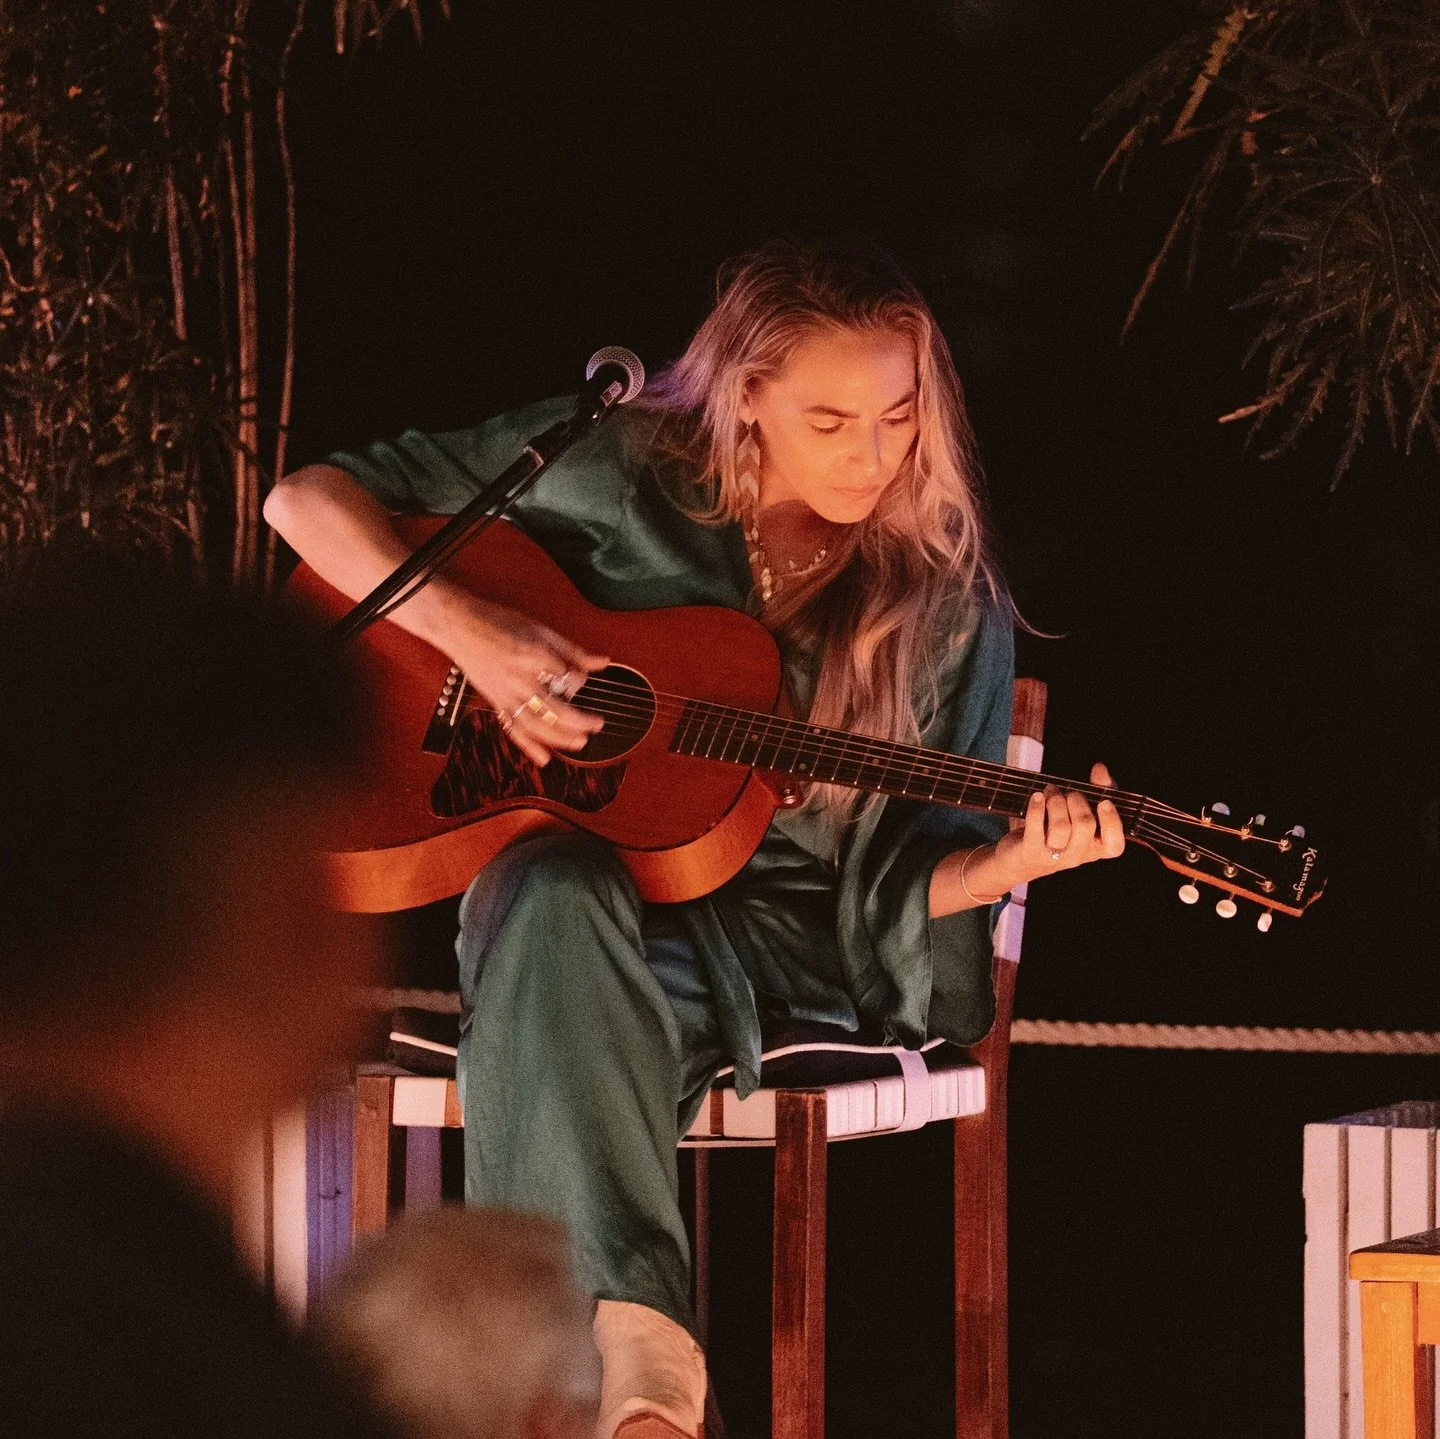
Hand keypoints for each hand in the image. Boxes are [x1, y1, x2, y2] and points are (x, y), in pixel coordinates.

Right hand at [447, 594, 608, 766]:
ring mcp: (506, 693)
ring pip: (536, 725)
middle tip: (597, 724)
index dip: (579, 679)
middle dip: (579, 721)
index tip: (582, 676)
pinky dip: (529, 746)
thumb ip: (572, 650)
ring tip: (581, 743)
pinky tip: (545, 758)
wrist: (459, 626)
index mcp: (534, 656)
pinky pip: (513, 728)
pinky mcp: (496, 702)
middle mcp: (520, 679)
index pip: (567, 677)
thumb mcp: (540, 629)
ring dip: (560, 738)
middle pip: (555, 709)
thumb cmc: (498, 622)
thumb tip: (602, 661)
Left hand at [991, 761, 1125, 886]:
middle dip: (1076, 800)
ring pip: (1061, 827)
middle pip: (1085, 826)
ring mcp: (1053, 857)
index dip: (1112, 823)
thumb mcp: (1077, 815)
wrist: (1018, 860)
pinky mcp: (1030, 852)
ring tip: (1049, 792)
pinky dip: (1036, 808)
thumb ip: (1095, 792)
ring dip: (1055, 801)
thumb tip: (1101, 770)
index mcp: (1094, 848)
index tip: (1105, 802)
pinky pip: (1035, 828)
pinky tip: (1036, 797)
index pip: (1114, 846)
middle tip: (1066, 793)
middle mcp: (1076, 856)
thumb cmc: (1054, 831)